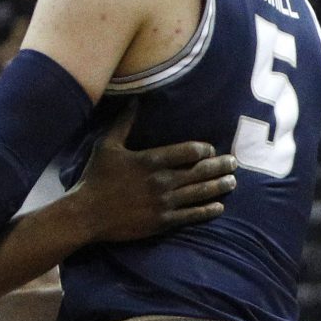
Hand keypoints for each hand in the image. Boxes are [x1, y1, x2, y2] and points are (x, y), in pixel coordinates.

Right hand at [70, 127, 235, 243]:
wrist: (87, 214)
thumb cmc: (96, 177)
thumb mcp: (107, 145)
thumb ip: (124, 122)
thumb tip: (135, 100)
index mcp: (151, 160)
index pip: (188, 151)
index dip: (204, 150)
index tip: (211, 150)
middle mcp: (161, 181)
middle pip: (200, 172)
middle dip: (220, 166)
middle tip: (233, 163)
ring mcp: (163, 202)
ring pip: (200, 193)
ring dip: (219, 187)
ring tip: (232, 182)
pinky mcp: (162, 221)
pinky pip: (191, 215)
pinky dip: (207, 211)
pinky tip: (219, 207)